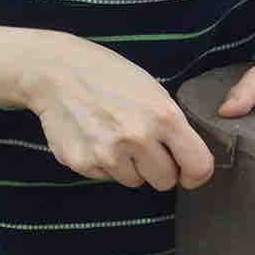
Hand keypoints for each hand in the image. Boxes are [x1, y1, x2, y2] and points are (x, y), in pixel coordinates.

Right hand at [22, 32, 212, 189]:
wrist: (56, 72)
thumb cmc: (110, 77)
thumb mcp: (153, 92)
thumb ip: (173, 127)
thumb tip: (187, 164)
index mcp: (163, 117)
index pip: (198, 166)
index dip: (196, 175)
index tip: (188, 174)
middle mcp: (137, 138)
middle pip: (165, 182)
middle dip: (158, 168)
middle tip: (143, 146)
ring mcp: (108, 154)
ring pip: (134, 182)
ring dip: (129, 166)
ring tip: (114, 137)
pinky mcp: (82, 163)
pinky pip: (106, 177)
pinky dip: (103, 164)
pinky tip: (94, 137)